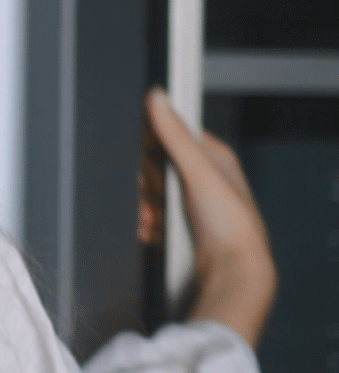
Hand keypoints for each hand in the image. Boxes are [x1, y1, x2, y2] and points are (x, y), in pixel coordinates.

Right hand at [145, 88, 275, 347]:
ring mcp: (187, 205)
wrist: (229, 274)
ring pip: (145, 193)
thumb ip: (174, 135)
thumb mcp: (200, 172)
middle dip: (144, 182)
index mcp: (214, 158)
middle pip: (152, 166)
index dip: (153, 144)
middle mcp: (201, 180)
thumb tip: (157, 98)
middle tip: (153, 194)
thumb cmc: (231, 227)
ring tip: (153, 218)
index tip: (148, 155)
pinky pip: (145, 217)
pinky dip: (143, 223)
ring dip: (142, 206)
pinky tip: (151, 230)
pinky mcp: (175, 228)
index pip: (172, 134)